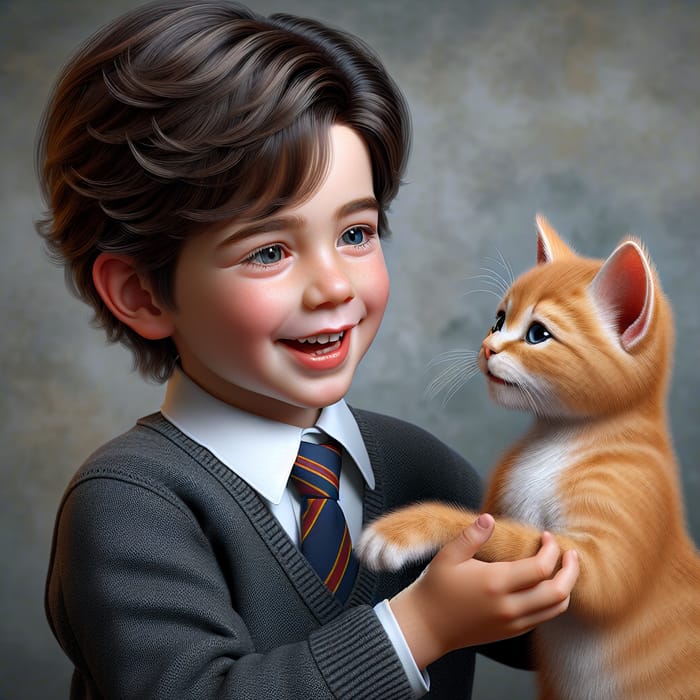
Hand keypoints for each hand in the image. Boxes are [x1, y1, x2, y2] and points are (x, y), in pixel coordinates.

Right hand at [389, 514, 578, 669]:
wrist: (427, 625)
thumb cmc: (436, 588)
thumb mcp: (448, 555)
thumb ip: (471, 536)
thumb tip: (488, 518)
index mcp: (495, 583)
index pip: (541, 568)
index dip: (551, 550)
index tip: (547, 536)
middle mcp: (509, 606)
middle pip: (558, 592)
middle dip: (570, 570)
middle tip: (570, 554)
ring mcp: (512, 622)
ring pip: (555, 608)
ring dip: (566, 587)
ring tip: (564, 569)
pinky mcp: (511, 632)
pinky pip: (543, 618)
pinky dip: (553, 601)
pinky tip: (546, 586)